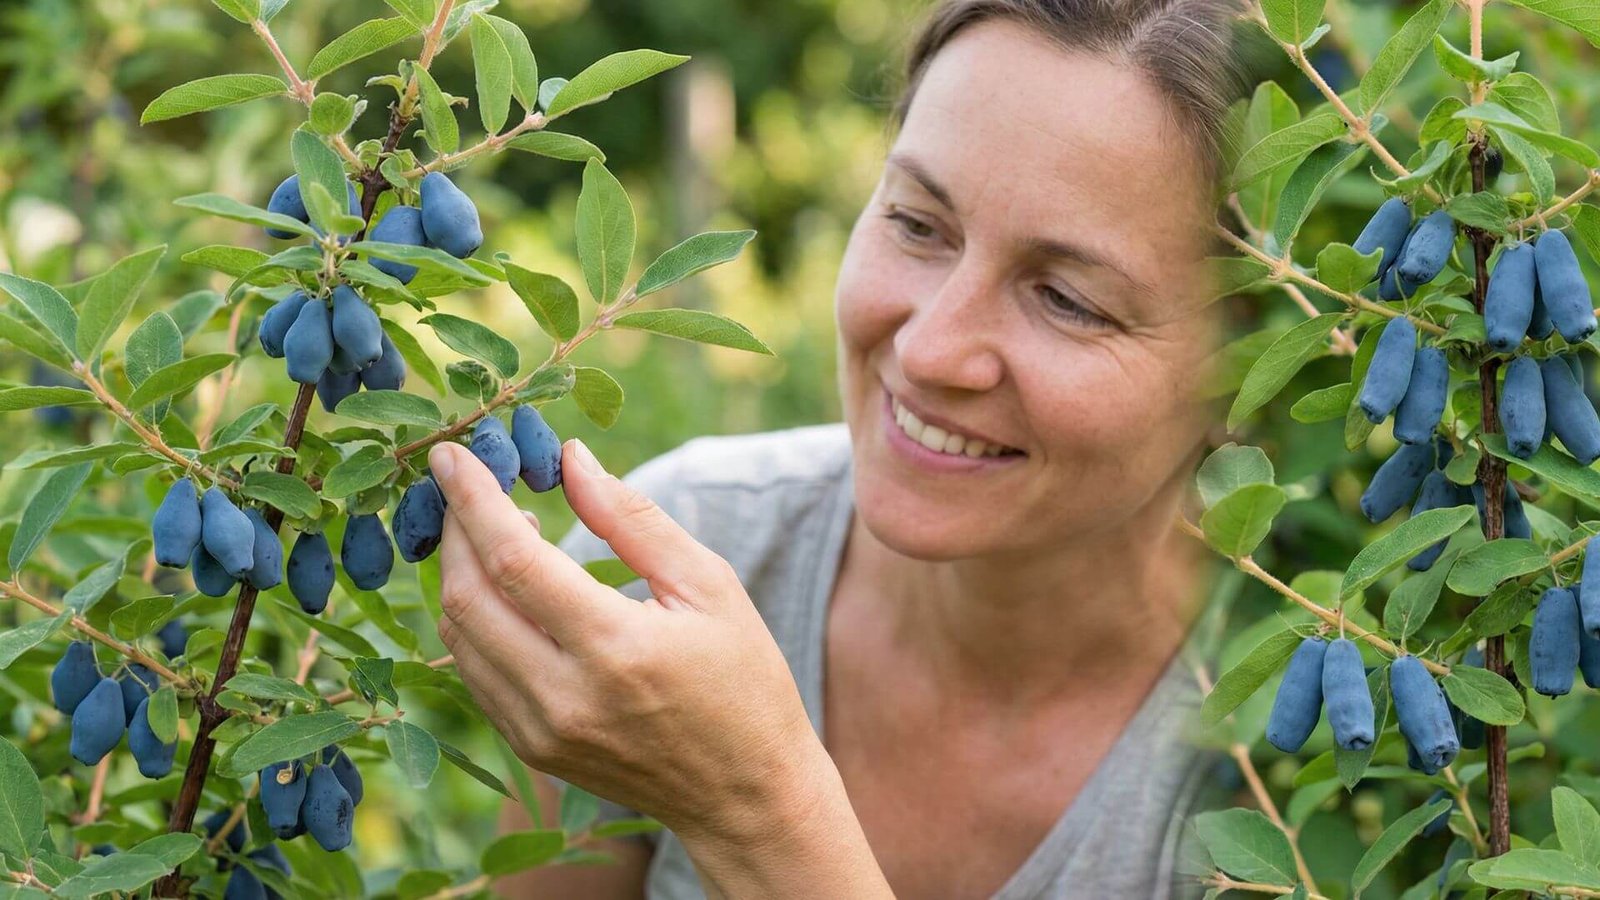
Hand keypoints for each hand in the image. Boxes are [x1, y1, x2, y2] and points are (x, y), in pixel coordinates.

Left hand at [428, 437, 826, 846]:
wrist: (745, 796)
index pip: (514, 560)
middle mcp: (564, 697)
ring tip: (489, 527)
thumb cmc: (743, 680)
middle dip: (454, 528)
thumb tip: (570, 458)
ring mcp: (540, 732)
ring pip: (458, 638)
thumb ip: (633, 519)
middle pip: (468, 598)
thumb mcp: (709, 585)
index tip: (453, 454)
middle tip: (464, 482)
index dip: (474, 500)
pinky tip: (503, 586)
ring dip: (457, 572)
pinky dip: (473, 619)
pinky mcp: (531, 750)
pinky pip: (475, 673)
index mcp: (616, 648)